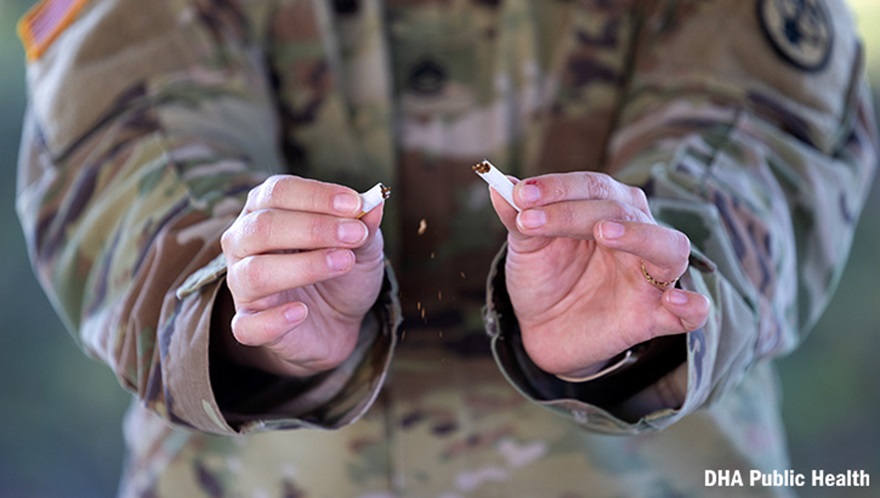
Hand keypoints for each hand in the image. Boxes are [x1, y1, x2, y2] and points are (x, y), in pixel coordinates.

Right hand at [219, 175, 385, 376]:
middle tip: (355, 234)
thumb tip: (374, 202)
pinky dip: (273, 319)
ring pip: (254, 272)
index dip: (316, 196)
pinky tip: (301, 312)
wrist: (339, 318)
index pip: (278, 191)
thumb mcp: (362, 244)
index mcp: (265, 209)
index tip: (355, 204)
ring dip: (303, 266)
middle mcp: (244, 243)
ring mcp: (242, 285)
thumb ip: (365, 224)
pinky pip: (247, 325)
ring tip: (344, 263)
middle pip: (262, 227)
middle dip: (314, 228)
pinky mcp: (249, 323)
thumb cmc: (341, 267)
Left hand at [489, 172, 709, 379]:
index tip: (519, 194)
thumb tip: (497, 184)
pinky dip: (693, 304)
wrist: (542, 330)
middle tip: (531, 219)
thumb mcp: (526, 247)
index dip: (557, 187)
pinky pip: (693, 312)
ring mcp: (649, 275)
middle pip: (623, 209)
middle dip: (575, 211)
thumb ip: (517, 217)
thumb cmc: (543, 277)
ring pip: (669, 246)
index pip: (592, 186)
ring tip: (605, 233)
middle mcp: (636, 234)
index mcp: (607, 208)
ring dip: (641, 235)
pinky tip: (675, 300)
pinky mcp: (655, 316)